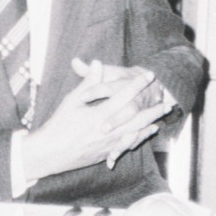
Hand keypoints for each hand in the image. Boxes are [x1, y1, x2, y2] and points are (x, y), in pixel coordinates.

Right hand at [20, 58, 172, 179]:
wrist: (49, 153)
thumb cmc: (59, 125)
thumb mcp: (72, 101)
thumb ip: (88, 82)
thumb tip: (96, 62)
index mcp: (99, 114)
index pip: (123, 95)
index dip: (137, 84)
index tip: (149, 75)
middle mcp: (107, 130)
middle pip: (136, 116)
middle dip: (152, 107)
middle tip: (166, 99)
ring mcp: (108, 144)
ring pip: (135, 131)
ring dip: (150, 121)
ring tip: (162, 115)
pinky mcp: (106, 153)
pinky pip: (128, 144)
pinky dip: (140, 137)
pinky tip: (148, 131)